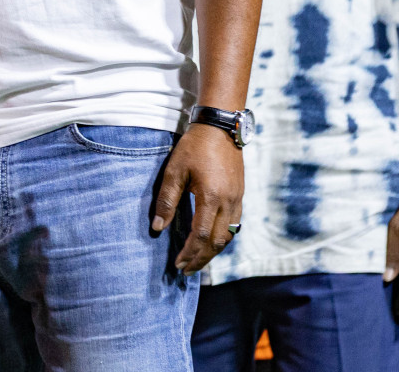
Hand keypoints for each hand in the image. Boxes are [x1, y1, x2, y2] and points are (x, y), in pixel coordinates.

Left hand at [151, 123, 242, 273]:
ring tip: (197, 262)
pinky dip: (222, 239)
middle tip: (186, 270)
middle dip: (201, 259)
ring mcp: (237, 200)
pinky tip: (211, 243)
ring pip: (228, 236)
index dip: (190, 253)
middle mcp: (229, 202)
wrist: (220, 128)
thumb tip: (158, 227)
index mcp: (211, 197)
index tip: (178, 264)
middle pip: (217, 242)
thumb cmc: (194, 147)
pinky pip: (233, 225)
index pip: (201, 235)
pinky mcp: (240, 195)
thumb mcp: (174, 171)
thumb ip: (166, 200)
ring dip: (213, 252)